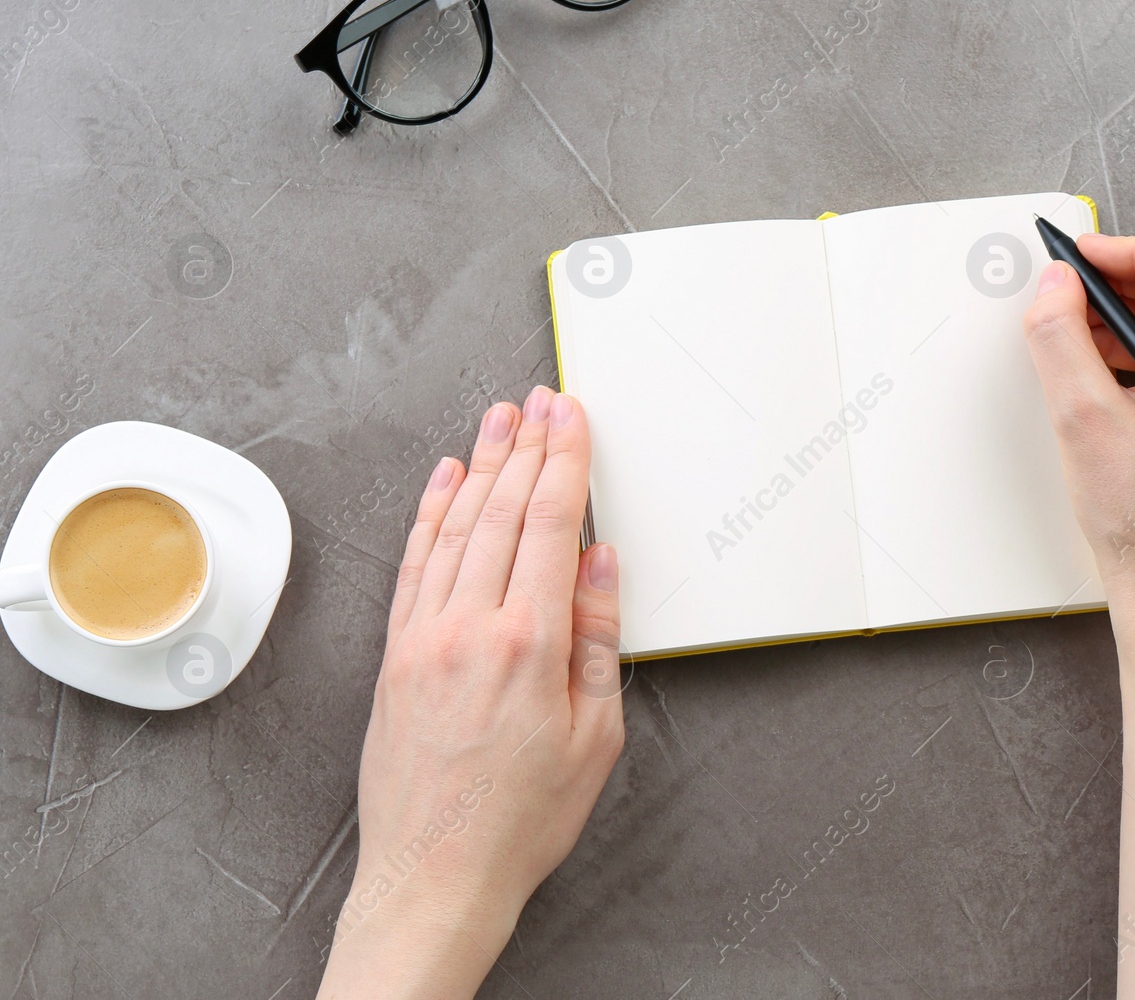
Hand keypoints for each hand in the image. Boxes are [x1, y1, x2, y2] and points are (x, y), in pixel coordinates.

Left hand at [317, 389, 624, 999]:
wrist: (434, 874)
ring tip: (497, 420)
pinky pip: (413, 566)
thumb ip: (597, 639)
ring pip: (454, 529)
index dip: (563, 462)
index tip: (571, 417)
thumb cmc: (524, 816)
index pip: (548, 526)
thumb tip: (599, 564)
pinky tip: (442, 482)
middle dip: (524, 448)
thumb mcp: (595, 736)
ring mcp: (424, 637)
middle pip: (500, 513)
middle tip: (539, 401)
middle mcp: (469, 627)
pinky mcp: (395, 655)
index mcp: (529, 644)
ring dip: (478, 467)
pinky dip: (428, 516)